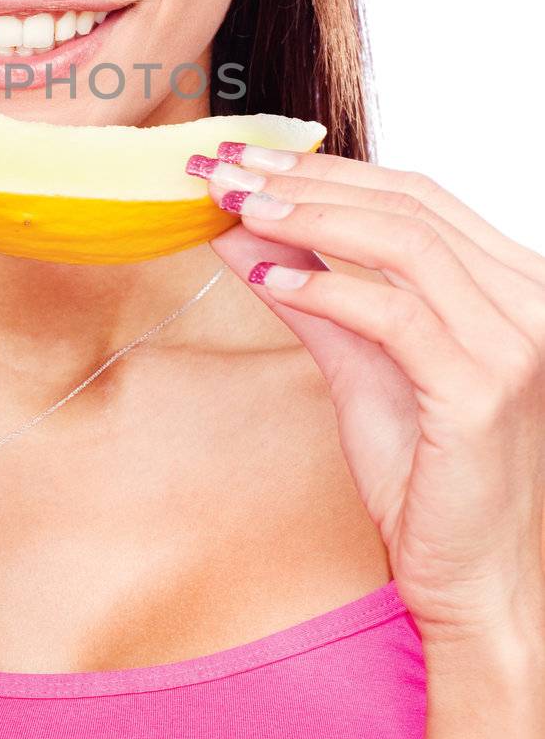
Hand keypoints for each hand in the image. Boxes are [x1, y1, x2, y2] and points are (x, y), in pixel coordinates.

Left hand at [191, 144, 544, 645]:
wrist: (475, 583)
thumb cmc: (429, 477)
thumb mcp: (361, 365)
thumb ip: (309, 292)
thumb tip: (238, 227)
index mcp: (508, 283)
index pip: (414, 195)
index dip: (324, 167)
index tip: (244, 155)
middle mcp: (527, 300)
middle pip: (406, 204)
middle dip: (304, 178)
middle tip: (223, 166)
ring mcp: (514, 344)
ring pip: (402, 243)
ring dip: (306, 217)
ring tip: (235, 207)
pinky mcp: (482, 391)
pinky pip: (393, 316)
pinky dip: (322, 290)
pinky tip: (264, 277)